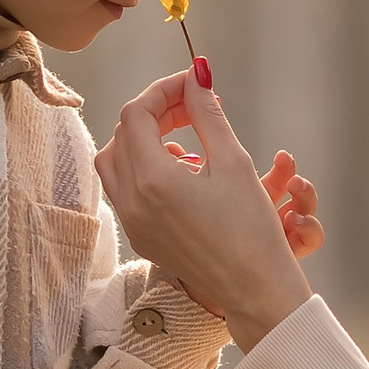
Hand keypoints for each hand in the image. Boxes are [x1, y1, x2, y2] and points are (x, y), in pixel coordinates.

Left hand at [96, 74, 315, 350]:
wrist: (254, 290)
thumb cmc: (251, 230)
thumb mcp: (233, 162)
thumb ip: (208, 115)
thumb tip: (196, 78)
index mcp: (152, 178)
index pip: (137, 113)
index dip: (164, 90)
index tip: (193, 84)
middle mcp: (132, 200)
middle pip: (122, 134)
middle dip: (154, 112)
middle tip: (191, 106)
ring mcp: (132, 222)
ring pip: (114, 162)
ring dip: (142, 140)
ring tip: (183, 138)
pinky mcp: (140, 237)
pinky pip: (124, 189)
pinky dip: (142, 168)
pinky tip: (180, 171)